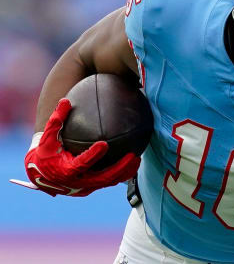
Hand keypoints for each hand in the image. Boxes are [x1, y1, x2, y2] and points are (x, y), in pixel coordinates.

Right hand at [18, 99, 139, 196]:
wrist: (41, 175)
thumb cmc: (46, 152)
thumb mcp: (47, 138)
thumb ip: (56, 121)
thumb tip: (65, 101)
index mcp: (65, 170)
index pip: (81, 163)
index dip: (92, 155)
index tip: (104, 144)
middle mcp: (77, 182)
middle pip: (102, 178)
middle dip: (119, 167)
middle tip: (132, 155)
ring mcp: (85, 188)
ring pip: (108, 182)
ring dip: (124, 172)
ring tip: (137, 159)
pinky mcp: (91, 188)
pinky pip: (108, 183)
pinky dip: (121, 175)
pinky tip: (133, 164)